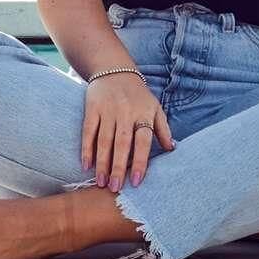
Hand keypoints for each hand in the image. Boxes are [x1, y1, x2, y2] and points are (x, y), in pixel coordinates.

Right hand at [81, 68, 173, 190]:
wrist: (114, 70)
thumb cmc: (138, 95)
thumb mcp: (155, 108)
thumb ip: (162, 129)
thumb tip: (172, 149)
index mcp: (143, 113)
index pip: (142, 140)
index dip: (139, 161)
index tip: (136, 181)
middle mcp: (126, 112)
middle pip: (122, 143)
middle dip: (118, 167)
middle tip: (115, 188)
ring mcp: (108, 110)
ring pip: (104, 140)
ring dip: (102, 162)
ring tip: (101, 182)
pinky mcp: (92, 108)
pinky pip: (88, 130)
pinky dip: (86, 148)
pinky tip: (86, 164)